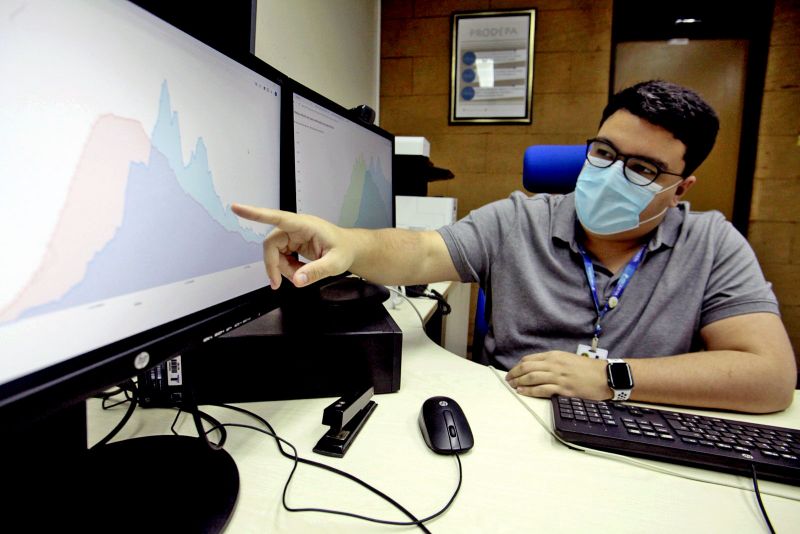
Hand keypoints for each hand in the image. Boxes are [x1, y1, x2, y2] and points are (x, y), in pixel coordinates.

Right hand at [231, 203, 353, 288]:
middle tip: (279, 283)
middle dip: (274, 265)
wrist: (350, 249)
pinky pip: (280, 256)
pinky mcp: (293, 243)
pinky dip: (286, 268)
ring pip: (274, 252)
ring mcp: (293, 235)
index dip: (255, 213)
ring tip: (298, 277)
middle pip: (271, 244)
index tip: (237, 208)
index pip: (276, 217)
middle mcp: (296, 228)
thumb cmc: (345, 250)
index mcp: (305, 225)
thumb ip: (316, 272)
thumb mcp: (335, 264)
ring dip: (281, 268)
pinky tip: (298, 272)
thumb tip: (297, 281)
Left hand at [505, 351, 609, 399]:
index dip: (518, 366)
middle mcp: (554, 364)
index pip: (530, 359)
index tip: (512, 372)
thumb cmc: (587, 368)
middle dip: (514, 374)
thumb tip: (536, 368)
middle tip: (508, 380)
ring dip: (519, 382)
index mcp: (554, 356)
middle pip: (527, 368)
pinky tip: (522, 392)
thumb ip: (552, 362)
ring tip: (512, 386)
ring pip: (532, 378)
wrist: (605, 376)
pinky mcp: (563, 389)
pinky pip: (542, 389)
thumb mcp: (567, 359)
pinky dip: (530, 391)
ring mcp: (558, 377)